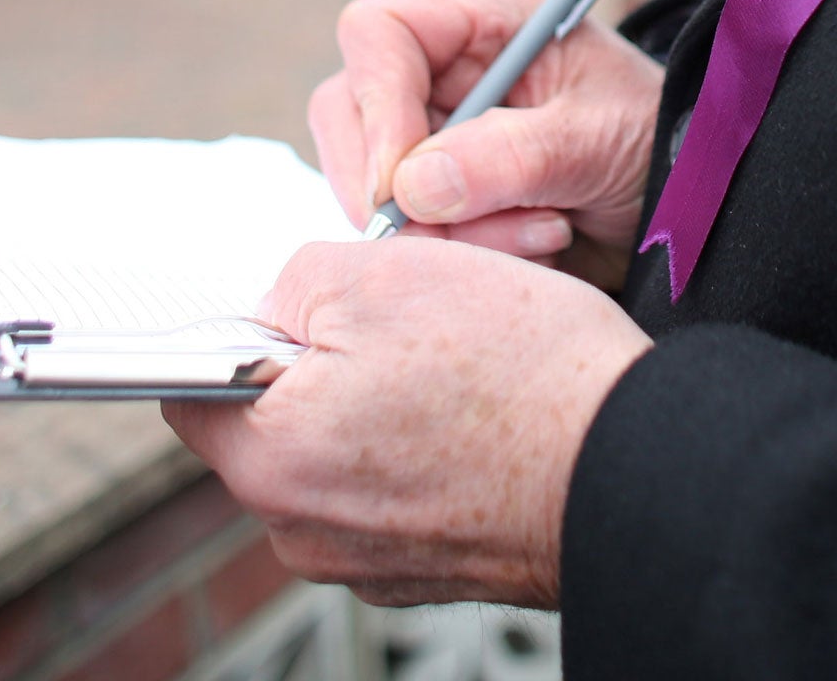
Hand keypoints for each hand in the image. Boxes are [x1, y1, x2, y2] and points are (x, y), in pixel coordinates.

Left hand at [164, 237, 651, 606]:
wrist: (641, 466)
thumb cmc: (525, 378)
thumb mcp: (389, 270)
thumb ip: (298, 279)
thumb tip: (280, 301)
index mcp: (272, 461)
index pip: (196, 385)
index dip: (247, 324)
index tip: (297, 300)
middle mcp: (307, 532)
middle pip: (278, 417)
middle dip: (328, 355)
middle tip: (403, 313)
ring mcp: (372, 560)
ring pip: (346, 448)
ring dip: (384, 396)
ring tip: (457, 360)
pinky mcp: (433, 565)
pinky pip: (401, 486)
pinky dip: (427, 443)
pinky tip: (482, 407)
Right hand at [308, 0, 663, 288]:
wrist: (691, 205)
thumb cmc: (660, 140)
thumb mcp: (601, 139)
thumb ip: (513, 156)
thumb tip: (411, 186)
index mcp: (484, 21)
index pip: (379, 32)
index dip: (377, 101)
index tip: (401, 180)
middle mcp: (446, 72)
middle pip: (350, 112)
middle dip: (395, 186)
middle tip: (461, 233)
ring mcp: (435, 136)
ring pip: (372, 185)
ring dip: (443, 231)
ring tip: (544, 238)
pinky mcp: (440, 197)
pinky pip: (408, 231)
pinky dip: (461, 256)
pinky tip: (538, 250)